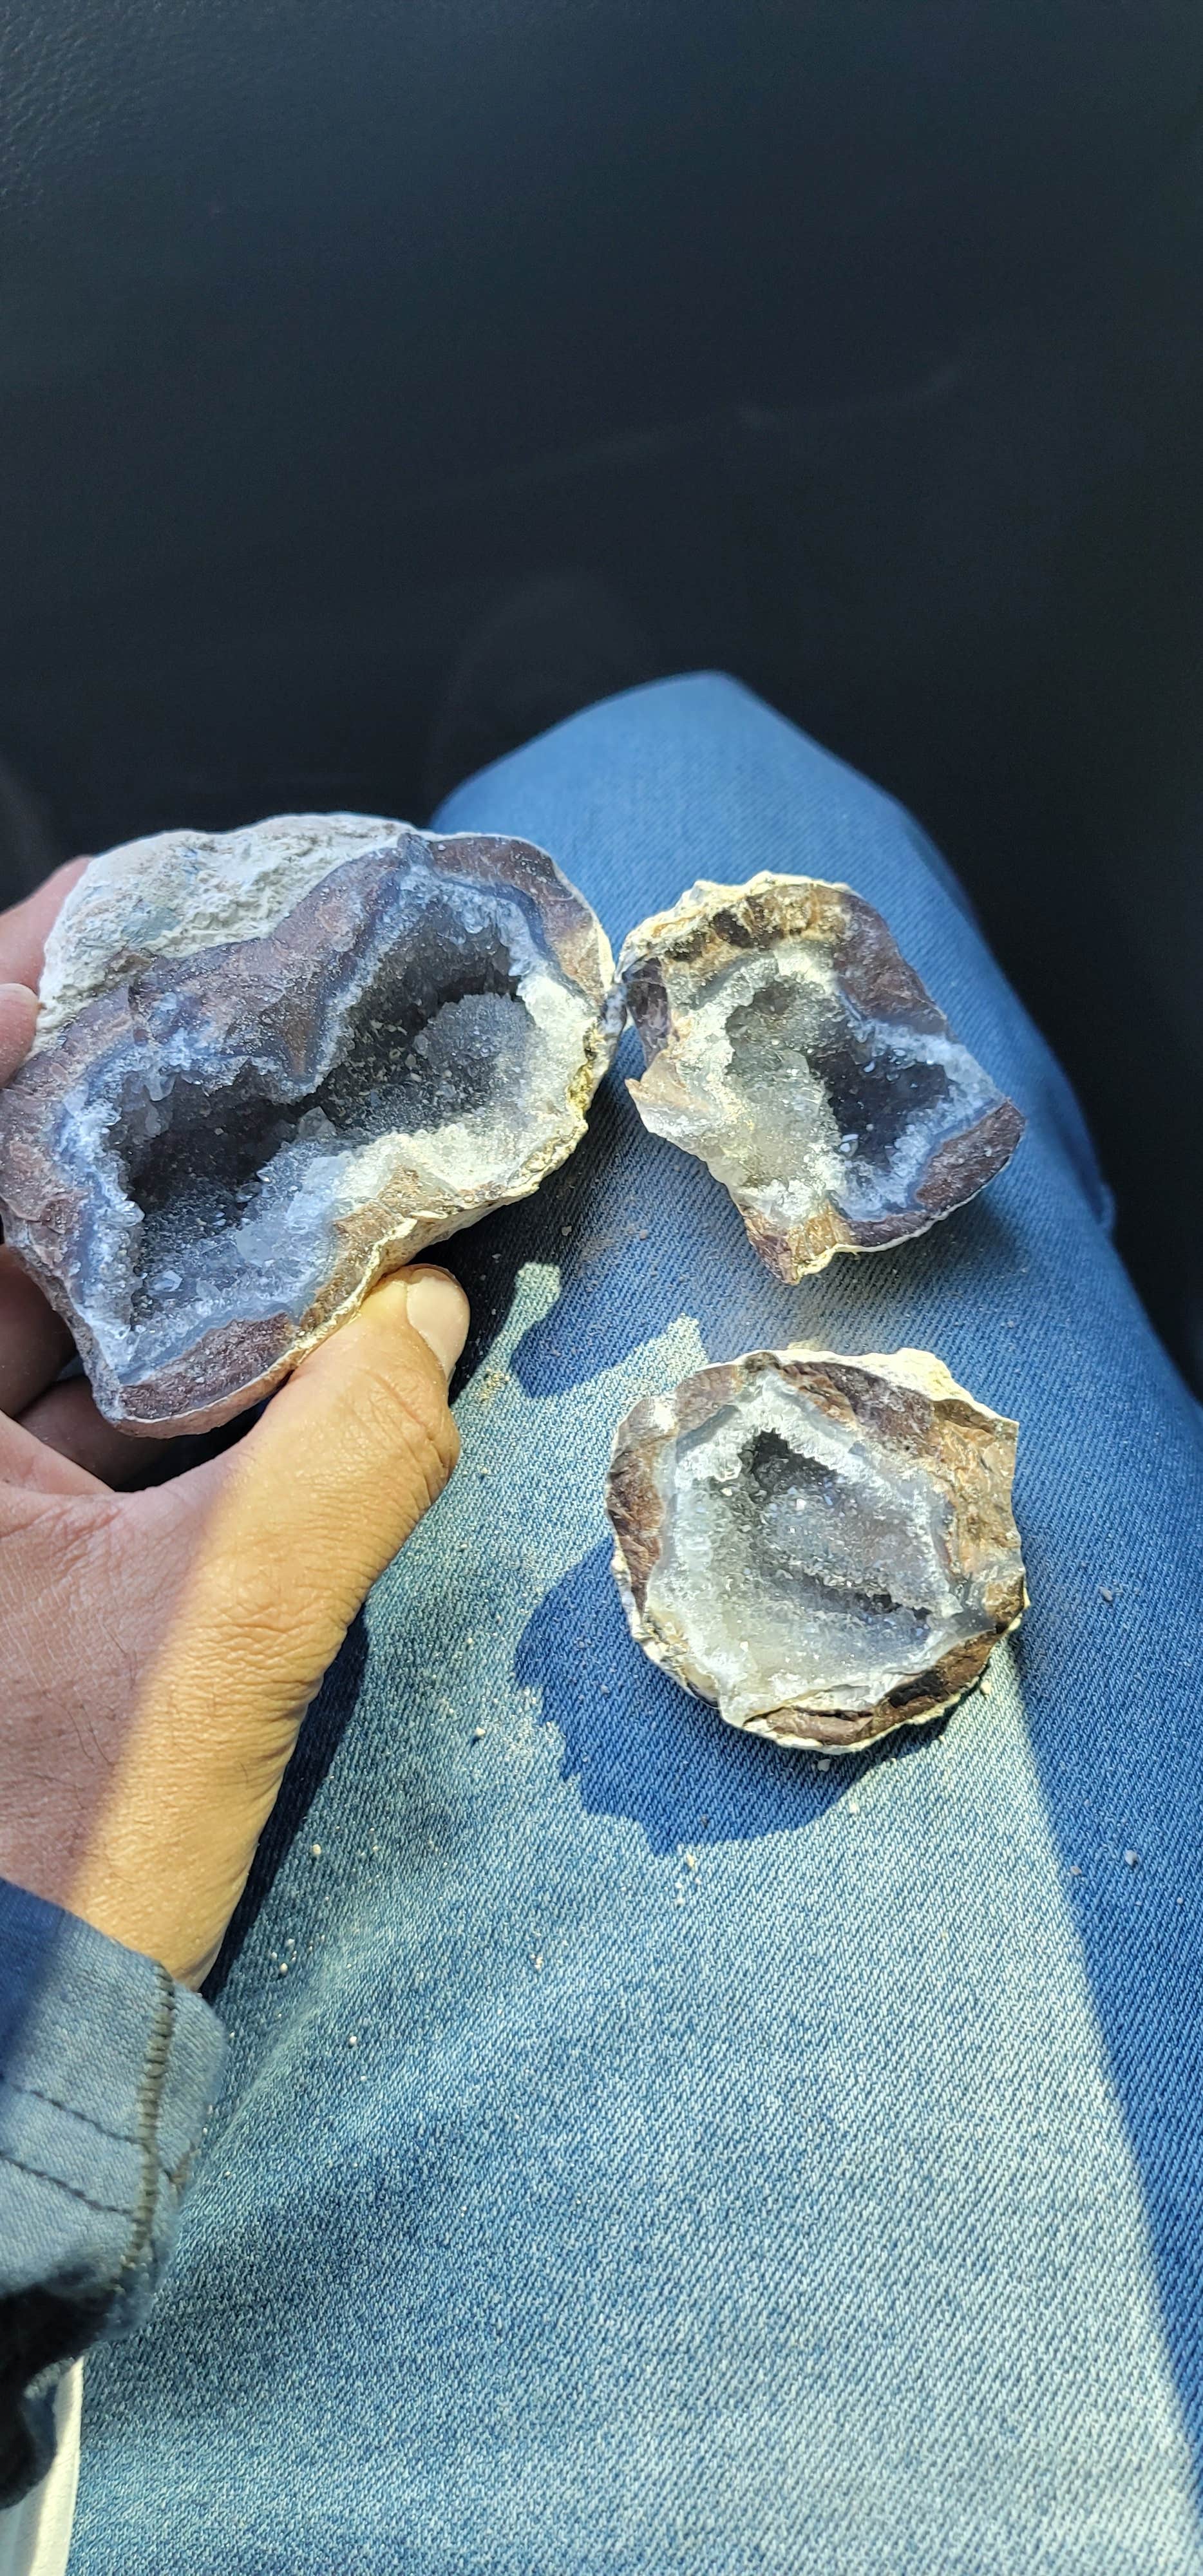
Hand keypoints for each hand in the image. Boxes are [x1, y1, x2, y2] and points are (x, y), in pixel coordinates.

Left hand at [0, 865, 467, 1984]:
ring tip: (290, 1114)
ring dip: (164, 1209)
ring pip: (53, 1286)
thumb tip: (430, 1311)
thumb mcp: (215, 1643)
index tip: (123, 906)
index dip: (20, 999)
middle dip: (120, 1089)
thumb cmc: (52, 1849)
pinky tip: (294, 1288)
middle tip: (247, 991)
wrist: (1, 2040)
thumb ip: (346, 1460)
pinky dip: (177, 1330)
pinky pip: (87, 1383)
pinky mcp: (8, 1538)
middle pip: (10, 1194)